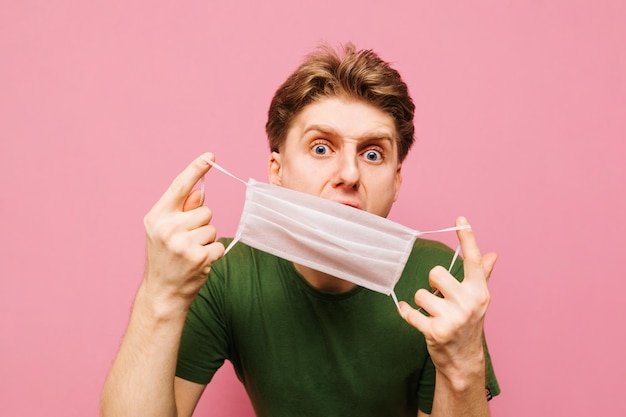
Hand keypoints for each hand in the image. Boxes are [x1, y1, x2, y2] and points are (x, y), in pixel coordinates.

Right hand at [142, 153, 224, 308]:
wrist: (162, 292)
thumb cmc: (165, 259)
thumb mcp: (164, 231)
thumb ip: (181, 210)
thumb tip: (200, 192)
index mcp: (157, 216)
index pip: (180, 186)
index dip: (196, 169)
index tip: (210, 156)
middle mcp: (168, 227)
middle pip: (204, 211)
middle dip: (201, 225)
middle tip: (186, 243)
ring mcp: (183, 243)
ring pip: (212, 228)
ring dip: (207, 241)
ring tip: (190, 254)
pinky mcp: (199, 257)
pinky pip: (218, 245)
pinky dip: (213, 254)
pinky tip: (199, 263)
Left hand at [398, 216, 496, 388]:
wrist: (464, 360)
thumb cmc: (469, 324)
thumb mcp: (477, 300)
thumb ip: (481, 275)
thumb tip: (492, 254)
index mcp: (479, 292)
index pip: (473, 260)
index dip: (467, 238)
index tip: (460, 219)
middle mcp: (469, 303)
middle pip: (436, 273)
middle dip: (432, 284)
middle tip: (439, 297)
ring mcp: (453, 319)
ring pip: (421, 293)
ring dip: (421, 303)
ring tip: (433, 314)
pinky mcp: (436, 332)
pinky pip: (410, 312)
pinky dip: (406, 312)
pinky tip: (410, 314)